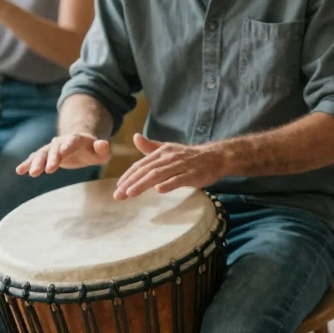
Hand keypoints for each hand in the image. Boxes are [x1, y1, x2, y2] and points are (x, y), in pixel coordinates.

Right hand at [16, 133, 111, 176]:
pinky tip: (19, 170)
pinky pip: (35, 158)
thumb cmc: (94, 151)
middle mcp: (62, 142)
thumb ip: (103, 149)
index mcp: (78, 139)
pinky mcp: (45, 155)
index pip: (72, 141)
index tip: (63, 152)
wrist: (81, 145)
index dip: (68, 146)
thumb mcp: (102, 152)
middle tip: (49, 170)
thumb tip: (103, 144)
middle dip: (52, 158)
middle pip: (55, 148)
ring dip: (37, 162)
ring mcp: (52, 148)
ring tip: (32, 173)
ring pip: (43, 153)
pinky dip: (27, 163)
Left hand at [112, 133, 229, 199]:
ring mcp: (182, 165)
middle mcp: (170, 157)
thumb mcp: (169, 149)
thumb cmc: (190, 157)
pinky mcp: (193, 174)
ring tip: (131, 193)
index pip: (141, 165)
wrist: (216, 156)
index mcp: (162, 151)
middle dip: (131, 182)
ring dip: (143, 183)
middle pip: (147, 170)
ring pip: (159, 174)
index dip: (128, 176)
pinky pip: (179, 179)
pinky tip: (158, 190)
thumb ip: (151, 147)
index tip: (117, 187)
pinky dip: (169, 183)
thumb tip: (135, 137)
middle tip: (118, 195)